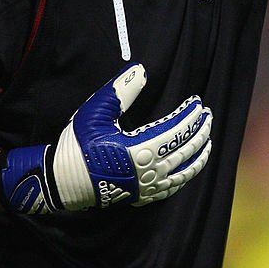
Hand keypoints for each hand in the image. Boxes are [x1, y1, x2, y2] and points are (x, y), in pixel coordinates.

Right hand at [0, 64, 212, 213]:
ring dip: (199, 155)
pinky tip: (189, 166)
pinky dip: (186, 175)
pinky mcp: (141, 196)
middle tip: (208, 116)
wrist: (60, 181)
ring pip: (184, 172)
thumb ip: (120, 92)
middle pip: (186, 150)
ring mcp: (146, 187)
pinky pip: (172, 187)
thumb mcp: (95, 113)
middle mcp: (148, 172)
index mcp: (139, 150)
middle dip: (200, 132)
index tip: (198, 102)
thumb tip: (141, 71)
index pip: (177, 130)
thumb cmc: (77, 146)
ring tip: (208, 141)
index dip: (190, 115)